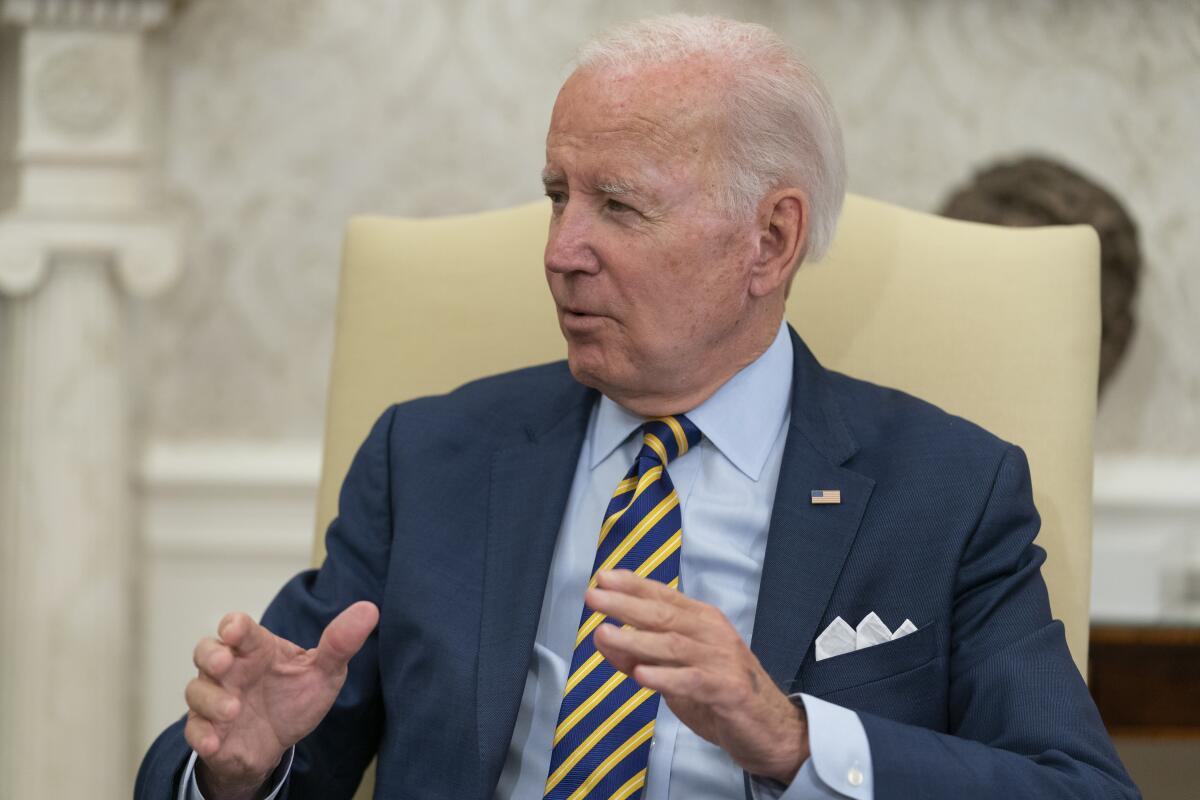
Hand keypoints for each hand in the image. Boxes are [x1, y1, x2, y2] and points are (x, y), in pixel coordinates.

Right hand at [184, 601, 378, 799]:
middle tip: (224, 663)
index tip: (235, 630)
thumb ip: (341, 644)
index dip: (234, 626)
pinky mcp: (207, 730)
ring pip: (196, 690)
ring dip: (211, 699)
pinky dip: (202, 735)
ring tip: (234, 710)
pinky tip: (216, 741)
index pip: (239, 628)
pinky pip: (194, 730)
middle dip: (210, 654)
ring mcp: (215, 699)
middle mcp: (231, 669)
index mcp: (257, 649)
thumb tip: (369, 609)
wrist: (277, 744)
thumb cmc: (295, 698)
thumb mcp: (324, 672)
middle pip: (205, 651)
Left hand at [588, 570, 808, 783]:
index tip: (603, 577)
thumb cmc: (721, 693)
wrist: (771, 729)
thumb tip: (602, 636)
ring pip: (674, 645)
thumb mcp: (675, 670)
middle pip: (664, 615)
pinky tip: (641, 674)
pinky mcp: (728, 690)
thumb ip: (640, 654)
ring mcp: (721, 661)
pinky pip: (693, 681)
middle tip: (594, 597)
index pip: (664, 596)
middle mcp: (712, 634)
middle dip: (625, 604)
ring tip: (605, 633)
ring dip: (636, 639)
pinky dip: (665, 677)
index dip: (633, 585)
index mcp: (702, 621)